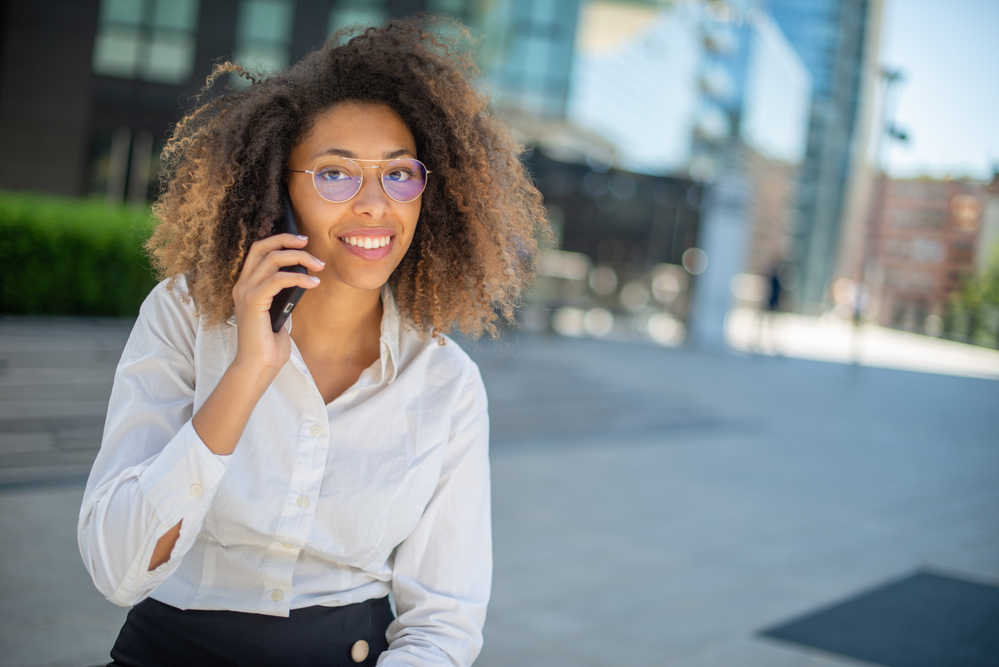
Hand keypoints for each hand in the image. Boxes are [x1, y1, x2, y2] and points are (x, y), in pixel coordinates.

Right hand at [230, 233, 323, 378]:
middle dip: (286, 240)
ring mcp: (245, 292)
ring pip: (273, 260)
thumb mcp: (279, 312)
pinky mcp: (253, 302)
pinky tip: (314, 283)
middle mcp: (242, 285)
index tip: (301, 241)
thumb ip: (282, 294)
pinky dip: (299, 278)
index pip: (258, 250)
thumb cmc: (269, 343)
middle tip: (308, 242)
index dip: (278, 240)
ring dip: (300, 259)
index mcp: (246, 285)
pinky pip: (278, 280)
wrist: (259, 366)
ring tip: (319, 266)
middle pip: (262, 247)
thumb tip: (301, 278)